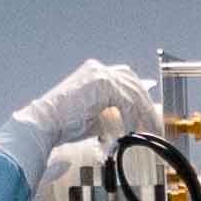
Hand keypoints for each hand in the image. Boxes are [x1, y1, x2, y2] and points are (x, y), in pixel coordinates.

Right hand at [13, 59, 160, 165]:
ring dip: (143, 114)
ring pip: (133, 92)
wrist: (45, 123)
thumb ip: (113, 114)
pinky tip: (129, 131)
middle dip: (146, 105)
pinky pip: (126, 102)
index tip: (150, 113)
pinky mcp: (102, 84)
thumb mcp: (95, 116)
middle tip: (155, 124)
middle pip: (133, 82)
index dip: (140, 97)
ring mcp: (100, 74)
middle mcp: (99, 70)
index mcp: (95, 73)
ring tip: (148, 131)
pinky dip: (130, 118)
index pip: (126, 80)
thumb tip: (132, 122)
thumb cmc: (65, 124)